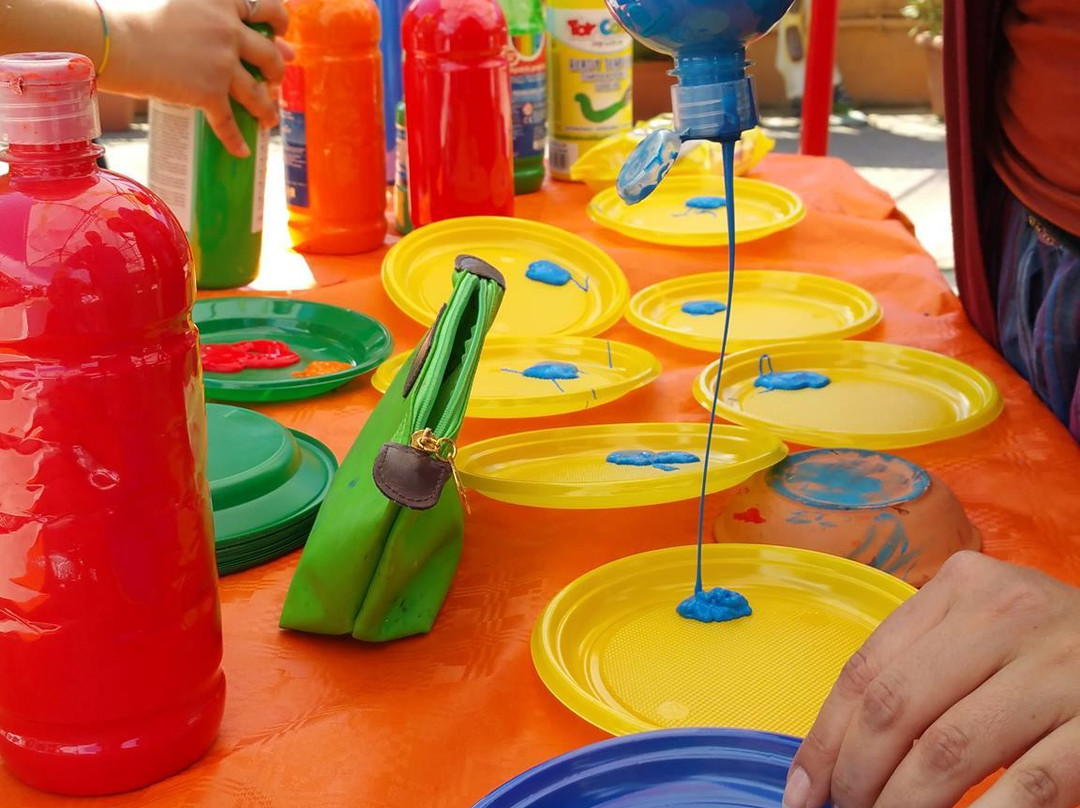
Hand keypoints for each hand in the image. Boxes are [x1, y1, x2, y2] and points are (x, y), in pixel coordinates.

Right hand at [107, 0, 291, 156]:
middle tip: (274, 79)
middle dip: (277, 70)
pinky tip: (242, 152)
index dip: (279, 22)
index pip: (267, 7)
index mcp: (222, 0)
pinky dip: (235, 139)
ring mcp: (221, 63)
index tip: (280, 33)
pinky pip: (228, 121)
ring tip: (269, 119)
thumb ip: (207, 9)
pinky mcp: (209, 92)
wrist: (113, 39)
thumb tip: (235, 25)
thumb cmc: (135, 13)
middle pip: (269, 55)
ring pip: (257, 92)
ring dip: (267, 109)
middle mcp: (228, 30)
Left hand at [783, 551, 1079, 807]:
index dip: (825, 738)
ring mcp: (1060, 665)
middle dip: (856, 776)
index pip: (866, 668)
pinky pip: (1024, 786)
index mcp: (963, 586)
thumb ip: (920, 667)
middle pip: (894, 708)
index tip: (802, 790)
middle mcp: (1006, 613)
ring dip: (903, 805)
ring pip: (947, 751)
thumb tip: (836, 753)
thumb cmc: (1054, 651)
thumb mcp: (985, 633)